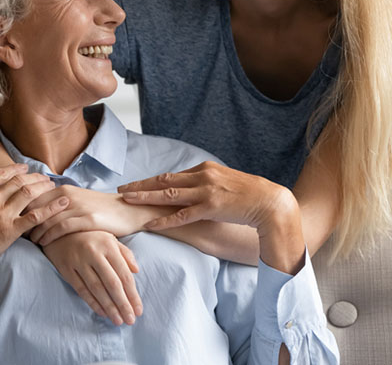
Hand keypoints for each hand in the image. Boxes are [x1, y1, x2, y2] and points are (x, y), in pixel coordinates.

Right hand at [0, 164, 69, 281]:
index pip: (2, 173)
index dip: (17, 169)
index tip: (26, 168)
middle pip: (19, 181)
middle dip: (34, 177)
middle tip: (44, 177)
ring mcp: (1, 214)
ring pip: (29, 193)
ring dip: (43, 187)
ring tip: (52, 186)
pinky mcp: (10, 230)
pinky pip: (35, 216)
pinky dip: (51, 208)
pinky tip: (61, 203)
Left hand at [25, 185, 171, 245]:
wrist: (127, 210)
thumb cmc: (100, 209)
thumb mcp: (78, 201)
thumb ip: (58, 204)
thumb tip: (37, 212)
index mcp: (63, 189)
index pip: (33, 197)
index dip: (21, 209)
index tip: (12, 220)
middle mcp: (68, 195)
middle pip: (36, 207)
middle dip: (24, 220)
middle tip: (15, 233)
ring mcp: (78, 207)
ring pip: (47, 218)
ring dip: (34, 231)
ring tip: (28, 241)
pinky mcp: (88, 219)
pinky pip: (62, 228)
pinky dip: (49, 236)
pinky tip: (44, 244)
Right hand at [41, 231, 141, 325]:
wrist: (60, 231)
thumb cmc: (91, 237)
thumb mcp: (110, 239)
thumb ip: (125, 253)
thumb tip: (137, 271)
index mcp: (108, 245)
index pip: (124, 274)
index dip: (132, 294)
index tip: (138, 310)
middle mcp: (94, 253)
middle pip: (112, 284)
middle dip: (122, 304)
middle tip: (130, 320)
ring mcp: (79, 261)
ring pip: (96, 289)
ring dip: (109, 307)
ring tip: (118, 320)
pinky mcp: (66, 269)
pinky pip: (81, 290)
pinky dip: (92, 303)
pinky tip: (102, 312)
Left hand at [119, 161, 305, 273]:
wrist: (270, 202)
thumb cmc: (251, 195)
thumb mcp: (226, 183)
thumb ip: (209, 185)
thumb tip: (196, 190)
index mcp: (206, 169)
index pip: (172, 174)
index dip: (152, 180)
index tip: (136, 184)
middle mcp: (203, 176)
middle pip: (164, 180)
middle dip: (141, 185)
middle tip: (121, 190)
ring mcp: (206, 191)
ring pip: (168, 193)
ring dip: (145, 197)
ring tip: (127, 200)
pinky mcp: (211, 207)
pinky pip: (182, 215)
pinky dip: (164, 219)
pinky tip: (150, 223)